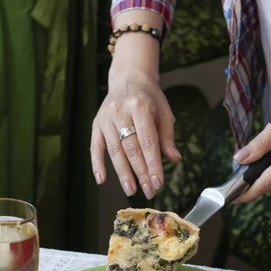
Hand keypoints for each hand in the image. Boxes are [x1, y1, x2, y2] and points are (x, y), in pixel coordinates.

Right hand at [91, 72, 180, 198]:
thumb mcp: (164, 112)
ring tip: (131, 190)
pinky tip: (101, 180)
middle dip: (141, 173)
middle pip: (131, 149)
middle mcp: (121, 112)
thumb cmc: (149, 98)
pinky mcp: (96, 124)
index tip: (158, 183)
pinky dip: (97, 164)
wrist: (128, 77)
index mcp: (140, 107)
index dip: (153, 164)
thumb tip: (175, 159)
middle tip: (149, 192)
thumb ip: (167, 137)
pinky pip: (95, 147)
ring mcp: (106, 118)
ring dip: (123, 173)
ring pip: (115, 151)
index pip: (148, 142)